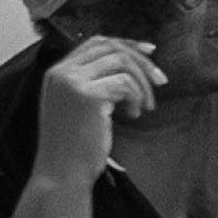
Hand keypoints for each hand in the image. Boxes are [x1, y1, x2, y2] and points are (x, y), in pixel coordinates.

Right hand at [28, 36, 163, 193]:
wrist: (61, 175)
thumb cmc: (73, 147)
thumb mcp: (76, 107)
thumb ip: (92, 83)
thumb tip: (127, 64)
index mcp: (56, 73)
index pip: (95, 42)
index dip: (125, 44)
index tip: (150, 52)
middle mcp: (61, 72)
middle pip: (111, 47)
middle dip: (141, 61)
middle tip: (161, 80)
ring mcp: (73, 82)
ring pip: (122, 62)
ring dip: (142, 83)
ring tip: (146, 106)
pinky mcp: (89, 96)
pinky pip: (125, 83)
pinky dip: (137, 97)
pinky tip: (134, 115)